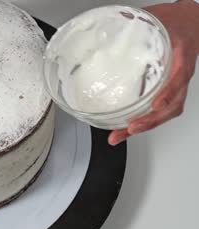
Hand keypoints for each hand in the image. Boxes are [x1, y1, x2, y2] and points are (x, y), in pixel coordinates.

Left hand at [109, 0, 198, 145]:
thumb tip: (113, 22)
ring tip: (122, 134)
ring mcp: (175, 84)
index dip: (168, 92)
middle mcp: (180, 74)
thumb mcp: (157, 18)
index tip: (156, 103)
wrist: (192, 21)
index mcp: (181, 55)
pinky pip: (161, 109)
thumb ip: (135, 20)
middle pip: (173, 104)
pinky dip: (145, 120)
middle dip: (151, 120)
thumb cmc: (176, 21)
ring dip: (146, 125)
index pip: (179, 76)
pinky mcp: (168, 89)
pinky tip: (127, 127)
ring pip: (167, 111)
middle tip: (130, 128)